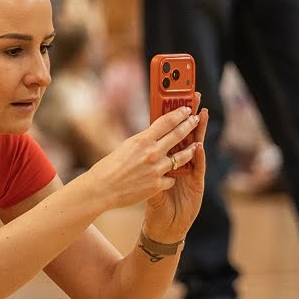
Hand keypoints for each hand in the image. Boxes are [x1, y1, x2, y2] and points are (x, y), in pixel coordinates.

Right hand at [79, 106, 202, 212]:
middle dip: (190, 125)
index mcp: (142, 140)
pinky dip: (171, 176)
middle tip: (196, 119)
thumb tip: (154, 135)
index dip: (179, 113)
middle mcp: (152, 153)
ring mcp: (156, 170)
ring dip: (190, 150)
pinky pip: (171, 178)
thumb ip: (143, 141)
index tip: (187, 109)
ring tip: (196, 145)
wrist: (102, 189)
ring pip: (182, 157)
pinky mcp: (157, 185)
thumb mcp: (126, 146)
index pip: (167, 122)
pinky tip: (170, 175)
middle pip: (178, 135)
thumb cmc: (109, 167)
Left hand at [142, 107, 210, 242]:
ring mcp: (191, 174)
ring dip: (199, 132)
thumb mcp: (145, 180)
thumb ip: (146, 165)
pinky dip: (197, 158)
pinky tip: (198, 146)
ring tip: (201, 115)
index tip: (174, 98)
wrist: (162, 226)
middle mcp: (183, 164)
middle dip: (190, 116)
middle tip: (193, 97)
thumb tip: (136, 146)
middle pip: (186, 134)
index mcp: (169, 160)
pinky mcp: (196, 186)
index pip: (173, 133)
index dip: (175, 116)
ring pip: (196, 148)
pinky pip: (197, 169)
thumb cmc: (157, 205)